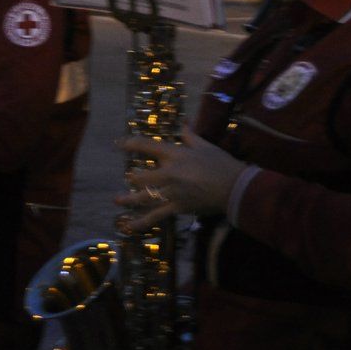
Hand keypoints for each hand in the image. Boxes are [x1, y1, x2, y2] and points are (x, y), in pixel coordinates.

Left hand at [115, 126, 245, 227]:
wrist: (233, 187)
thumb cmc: (220, 163)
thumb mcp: (205, 145)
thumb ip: (190, 136)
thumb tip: (183, 123)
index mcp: (175, 155)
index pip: (146, 146)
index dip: (130, 144)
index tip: (118, 143)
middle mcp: (168, 173)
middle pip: (140, 176)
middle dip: (133, 177)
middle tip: (131, 178)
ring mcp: (170, 192)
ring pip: (143, 196)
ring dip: (128, 199)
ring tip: (117, 200)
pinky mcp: (176, 207)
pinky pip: (155, 216)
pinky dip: (141, 222)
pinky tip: (129, 226)